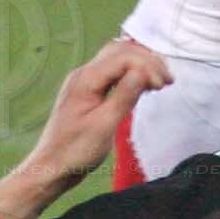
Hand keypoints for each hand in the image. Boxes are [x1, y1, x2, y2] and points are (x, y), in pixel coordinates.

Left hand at [26, 39, 172, 187]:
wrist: (51, 168)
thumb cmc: (76, 151)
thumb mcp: (104, 126)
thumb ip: (125, 96)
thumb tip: (144, 72)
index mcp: (86, 79)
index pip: (124, 57)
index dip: (147, 66)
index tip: (163, 86)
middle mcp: (83, 74)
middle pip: (120, 51)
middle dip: (147, 61)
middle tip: (168, 80)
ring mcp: (84, 81)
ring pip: (117, 58)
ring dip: (140, 64)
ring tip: (160, 81)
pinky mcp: (87, 91)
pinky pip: (112, 71)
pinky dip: (131, 73)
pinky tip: (143, 85)